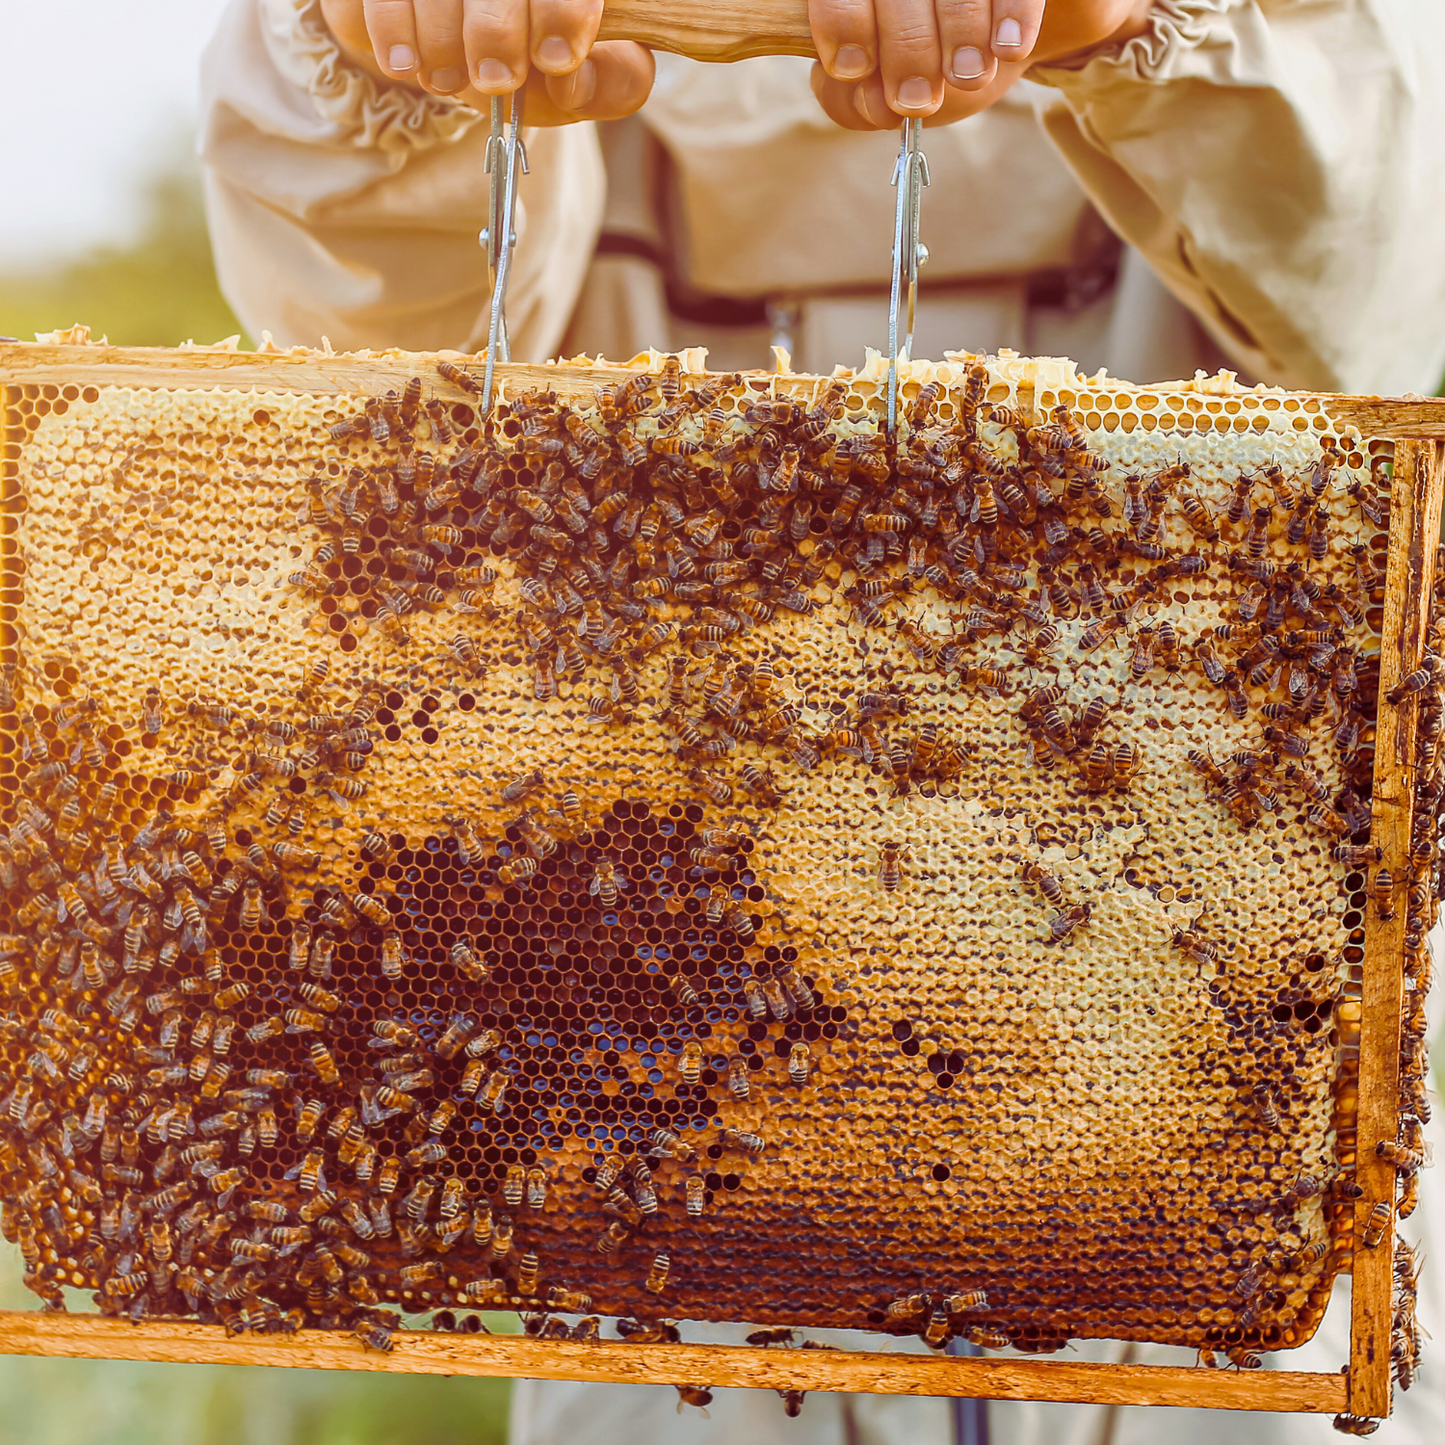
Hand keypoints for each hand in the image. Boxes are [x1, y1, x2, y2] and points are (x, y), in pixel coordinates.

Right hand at [318, 0, 653, 124]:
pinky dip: (375, 31)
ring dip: (431, 39)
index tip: (556, 59)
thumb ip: (609, 81)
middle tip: (495, 80)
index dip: (559, 11)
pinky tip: (401, 61)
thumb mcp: (589, 72)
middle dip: (492, 33)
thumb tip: (576, 79)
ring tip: (442, 79)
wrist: (471, 34)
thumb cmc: (539, 50)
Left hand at [807, 0, 1156, 129]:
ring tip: (967, 75)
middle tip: (917, 99)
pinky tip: (1008, 47)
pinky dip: (1011, 13)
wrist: (1015, 37)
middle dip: (906, 48)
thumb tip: (855, 94)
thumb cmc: (936, 61)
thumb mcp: (889, 90)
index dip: (843, 23)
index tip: (855, 68)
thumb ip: (851, 101)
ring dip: (959, 33)